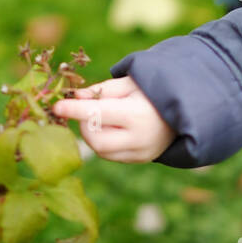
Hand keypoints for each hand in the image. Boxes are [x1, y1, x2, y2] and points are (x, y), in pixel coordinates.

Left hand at [51, 76, 176, 162]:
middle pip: (95, 139)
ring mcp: (140, 153)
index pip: (97, 114)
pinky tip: (111, 127)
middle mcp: (138, 139)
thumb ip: (102, 90)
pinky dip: (103, 141)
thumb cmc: (153, 91)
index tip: (56, 106)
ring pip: (101, 150)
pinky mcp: (139, 160)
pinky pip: (111, 155)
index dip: (74, 110)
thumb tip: (75, 96)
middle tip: (85, 110)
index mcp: (136, 115)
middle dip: (83, 124)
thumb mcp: (130, 82)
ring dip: (92, 134)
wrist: (185, 111)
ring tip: (100, 117)